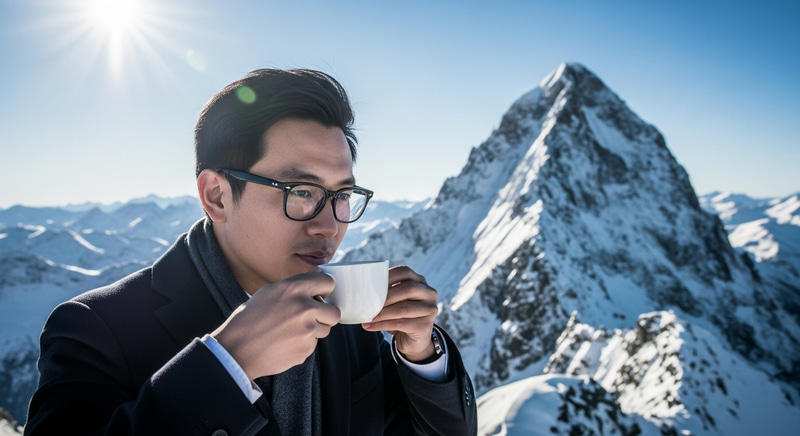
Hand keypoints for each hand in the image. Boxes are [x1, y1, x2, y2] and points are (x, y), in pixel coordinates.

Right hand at [210, 269, 340, 378]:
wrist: (236, 349)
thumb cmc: (250, 318)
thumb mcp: (269, 292)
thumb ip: (296, 283)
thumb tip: (318, 273)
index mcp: (294, 289)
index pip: (328, 282)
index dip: (325, 289)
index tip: (320, 294)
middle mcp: (304, 308)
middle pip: (334, 312)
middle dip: (326, 315)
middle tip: (311, 317)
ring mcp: (307, 331)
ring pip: (325, 330)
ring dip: (314, 331)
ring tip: (291, 331)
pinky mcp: (305, 349)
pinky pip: (312, 345)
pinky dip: (303, 345)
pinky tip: (285, 343)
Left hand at [362, 265, 438, 361]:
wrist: (413, 340)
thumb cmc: (400, 316)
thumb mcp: (395, 301)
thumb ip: (386, 292)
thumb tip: (363, 289)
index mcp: (420, 281)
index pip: (405, 271)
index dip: (388, 275)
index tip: (370, 284)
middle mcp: (429, 293)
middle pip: (408, 288)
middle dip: (386, 296)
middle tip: (368, 302)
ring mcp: (430, 310)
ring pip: (403, 308)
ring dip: (382, 313)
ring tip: (367, 316)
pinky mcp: (425, 326)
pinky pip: (400, 324)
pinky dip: (382, 324)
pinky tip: (369, 326)